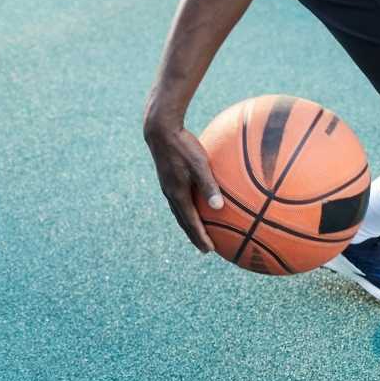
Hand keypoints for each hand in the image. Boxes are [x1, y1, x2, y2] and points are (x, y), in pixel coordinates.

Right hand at [144, 116, 222, 252]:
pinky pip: (179, 200)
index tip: (210, 250)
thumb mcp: (199, 164)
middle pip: (184, 221)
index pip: (191, 222)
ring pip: (180, 212)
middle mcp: (171, 194)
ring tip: (199, 232)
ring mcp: (168, 187)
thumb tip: (219, 207)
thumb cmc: (183, 145)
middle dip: (195, 235)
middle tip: (206, 249)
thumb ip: (209, 185)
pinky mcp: (168, 179)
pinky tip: (196, 206)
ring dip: (190, 224)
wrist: (160, 130)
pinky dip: (187, 210)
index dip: (200, 237)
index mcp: (178, 194)